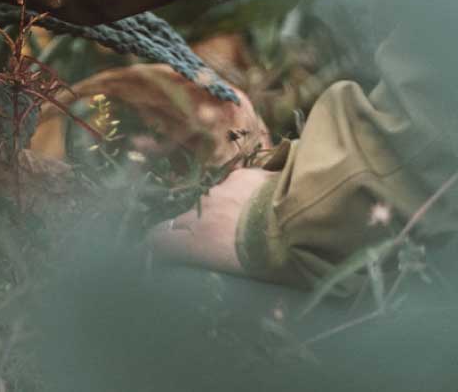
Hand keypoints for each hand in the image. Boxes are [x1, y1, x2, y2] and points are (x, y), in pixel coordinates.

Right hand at [145, 167, 273, 275]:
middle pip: (179, 221)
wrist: (301, 217)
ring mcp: (221, 191)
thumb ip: (218, 270)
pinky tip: (255, 204)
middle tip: (199, 243)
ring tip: (235, 224)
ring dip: (212, 213)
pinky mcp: (242, 176)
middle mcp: (202, 214)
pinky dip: (235, 196)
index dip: (156, 248)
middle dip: (183, 232)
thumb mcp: (243, 277)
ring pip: (206, 203)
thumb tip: (226, 282)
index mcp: (198, 243)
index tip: (158, 254)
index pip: (159, 242)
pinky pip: (230, 187)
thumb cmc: (274, 258)